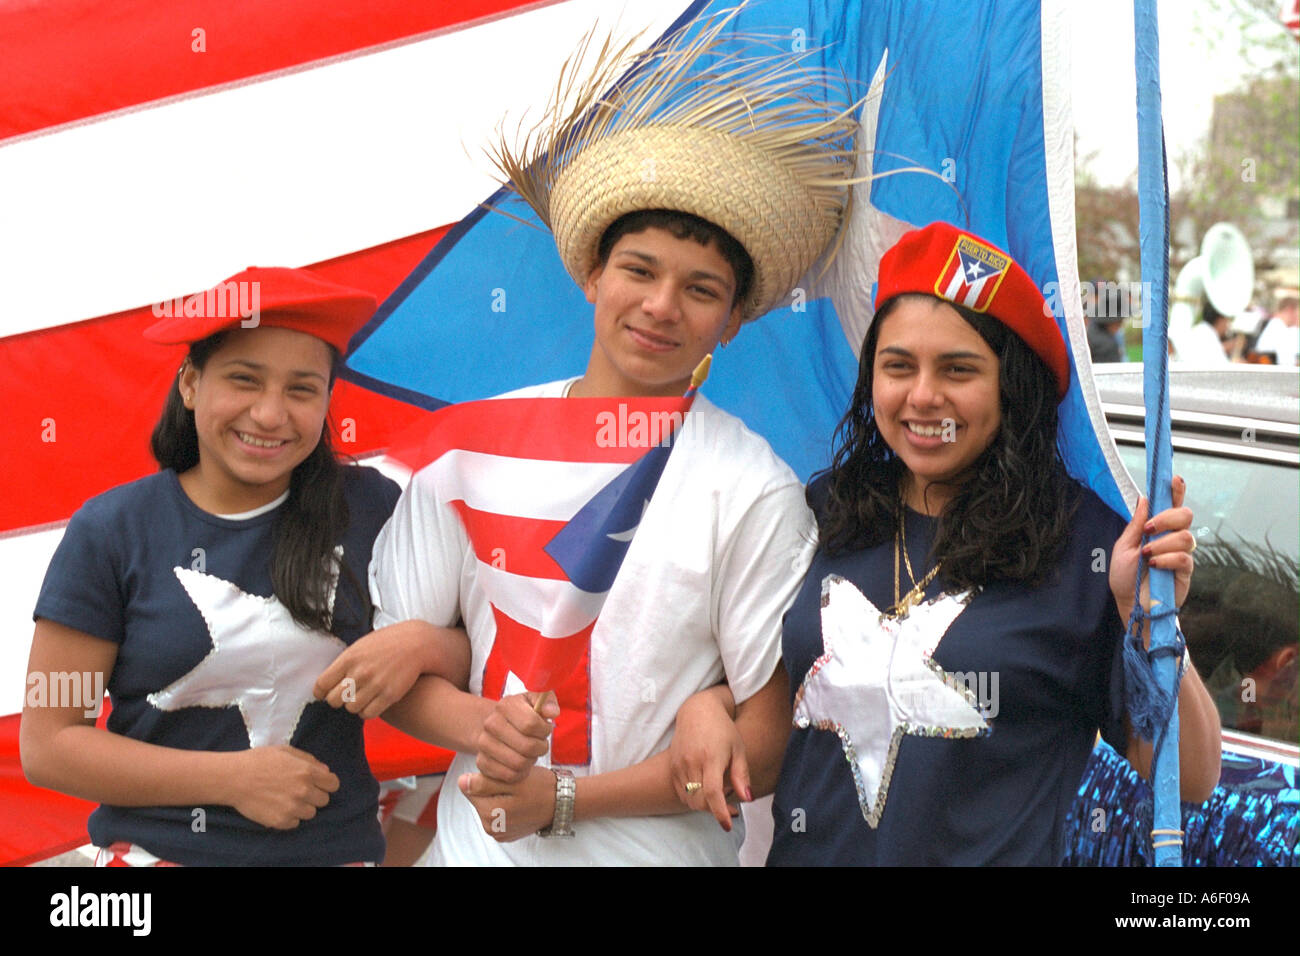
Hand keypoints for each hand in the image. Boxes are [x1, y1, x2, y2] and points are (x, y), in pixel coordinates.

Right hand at [226, 746, 338, 829]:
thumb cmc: (259, 760)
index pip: (333, 784)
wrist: (234, 778)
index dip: (327, 784)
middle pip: (324, 800)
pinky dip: (289, 817)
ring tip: (287, 799)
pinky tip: (278, 807)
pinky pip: (295, 823)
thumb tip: (325, 771)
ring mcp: (292, 808)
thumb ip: (309, 760)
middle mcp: (303, 791)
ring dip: (302, 807)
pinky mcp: (281, 821)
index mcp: (307, 772)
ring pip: (311, 813)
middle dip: (314, 795)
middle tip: (299, 791)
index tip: (319, 784)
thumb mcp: (286, 751)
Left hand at [314, 620, 444, 718]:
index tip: (325, 693)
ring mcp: (375, 685)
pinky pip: (368, 714)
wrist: (417, 643)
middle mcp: (360, 672)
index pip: (322, 685)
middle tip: (346, 695)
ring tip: (362, 697)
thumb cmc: (387, 643)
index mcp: (349, 658)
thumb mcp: (361, 646)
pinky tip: (372, 702)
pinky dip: (367, 711)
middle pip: (334, 700)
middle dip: (338, 699)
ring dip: (354, 705)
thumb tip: (327, 682)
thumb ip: (345, 663)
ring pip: (351, 708)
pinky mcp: (389, 695)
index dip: (321, 692)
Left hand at [457, 766, 556, 841]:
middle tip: (513, 783)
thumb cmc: (539, 787)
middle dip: (490, 787)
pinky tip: (517, 803)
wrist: (562, 803)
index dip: (487, 775)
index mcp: (489, 812)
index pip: (471, 787)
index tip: (505, 775)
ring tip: (516, 793)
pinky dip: (503, 808)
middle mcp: (490, 827)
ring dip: (496, 797)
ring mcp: (498, 833)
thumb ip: (485, 782)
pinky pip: (495, 816)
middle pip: (478, 798)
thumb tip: (461, 782)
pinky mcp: (505, 835)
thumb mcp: (514, 780)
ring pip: (486, 806)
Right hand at [475, 692, 558, 782]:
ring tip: (531, 753)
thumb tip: (551, 712)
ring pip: (519, 763)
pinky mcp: (482, 763)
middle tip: (541, 744)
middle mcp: (490, 724)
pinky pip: (509, 776)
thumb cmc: (522, 714)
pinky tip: (522, 763)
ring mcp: (483, 744)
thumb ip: (547, 701)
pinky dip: (520, 773)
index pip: (531, 724)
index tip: (546, 729)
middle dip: (541, 747)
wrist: (498, 726)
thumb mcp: (535, 701)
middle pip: (527, 746)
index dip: (544, 730)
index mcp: (505, 706)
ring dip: (531, 761)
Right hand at [670, 688, 748, 830]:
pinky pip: (681, 793)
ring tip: (718, 794)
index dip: (719, 812)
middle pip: (699, 801)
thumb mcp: (738, 749)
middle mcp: (692, 762)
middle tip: (730, 808)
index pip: (712, 793)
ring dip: (704, 805)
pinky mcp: (672, 766)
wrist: (697, 710)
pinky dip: (693, 798)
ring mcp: (679, 764)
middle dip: (714, 810)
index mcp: (711, 757)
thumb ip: (741, 775)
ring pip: (689, 799)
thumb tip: (747, 799)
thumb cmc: (723, 729)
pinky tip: (705, 790)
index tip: (727, 825)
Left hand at [1110, 475, 1194, 630]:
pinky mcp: (1185, 572)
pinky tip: (1154, 564)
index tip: (1174, 479)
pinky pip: (1184, 558)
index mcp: (1157, 530)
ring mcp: (1181, 554)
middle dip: (1168, 518)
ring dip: (1163, 543)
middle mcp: (1172, 539)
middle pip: (1185, 515)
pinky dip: (1167, 559)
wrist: (1130, 605)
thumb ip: (1136, 524)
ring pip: (1186, 536)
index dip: (1176, 491)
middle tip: (1149, 529)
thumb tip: (1145, 498)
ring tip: (1146, 555)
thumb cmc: (1125, 577)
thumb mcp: (1124, 547)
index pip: (1171, 505)